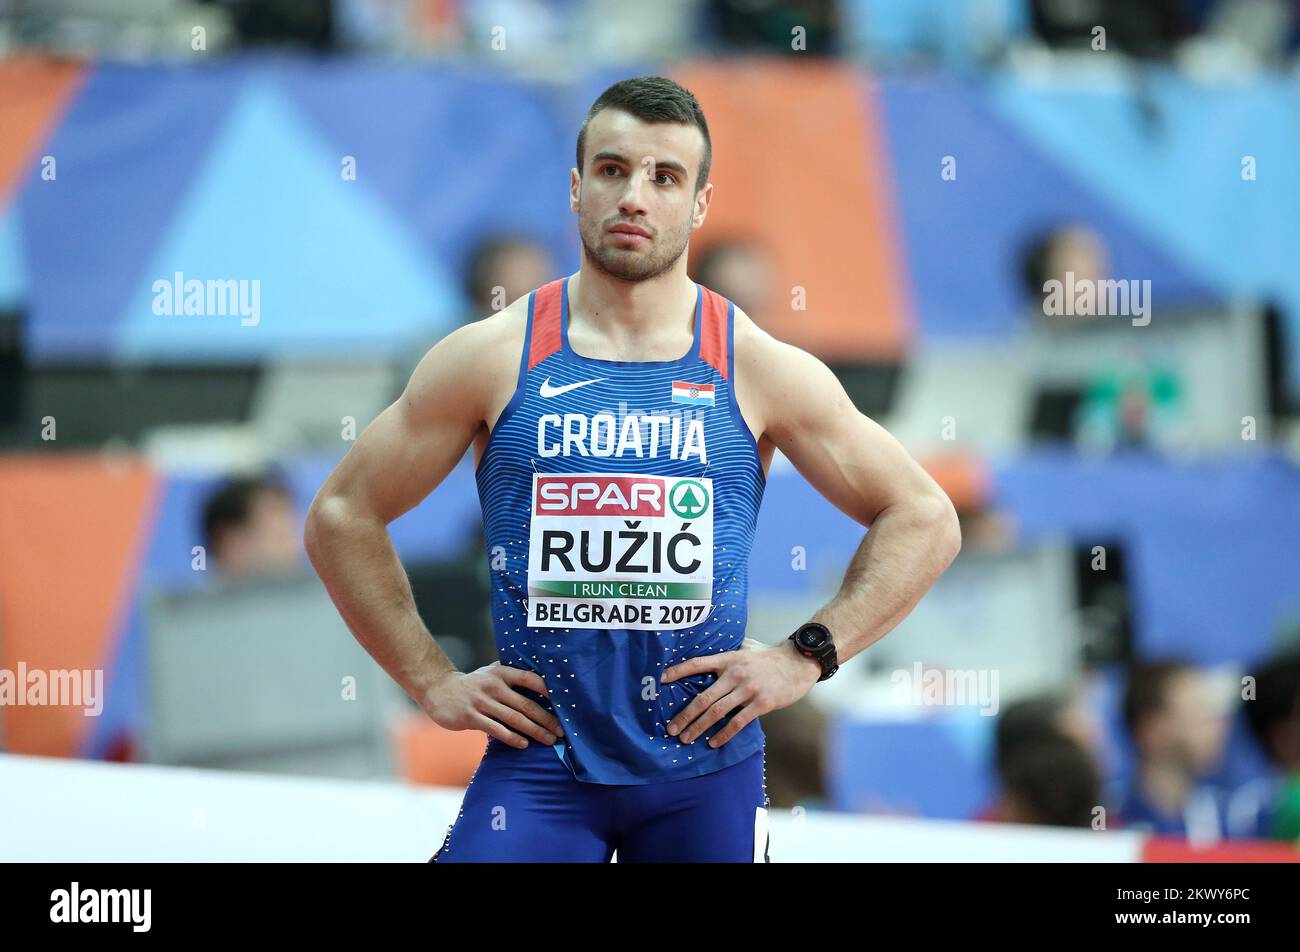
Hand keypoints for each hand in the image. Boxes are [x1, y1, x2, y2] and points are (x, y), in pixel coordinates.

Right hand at [422, 663, 564, 748]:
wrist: (439, 690)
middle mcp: (493, 686)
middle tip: (561, 730)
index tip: (562, 701)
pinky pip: (496, 729)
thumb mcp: (490, 672)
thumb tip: (541, 683)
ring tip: (549, 740)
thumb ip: (511, 676)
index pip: (528, 678)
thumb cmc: (473, 683)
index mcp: (500, 672)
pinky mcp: (471, 717)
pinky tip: (524, 744)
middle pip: (525, 704)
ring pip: (513, 718)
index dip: (546, 688)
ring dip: (534, 731)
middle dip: (546, 718)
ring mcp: (482, 702)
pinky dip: (511, 737)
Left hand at [661, 640, 821, 747]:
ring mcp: (748, 689)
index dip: (678, 671)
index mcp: (728, 659)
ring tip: (686, 739)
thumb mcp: (746, 650)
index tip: (660, 680)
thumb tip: (709, 662)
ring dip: (698, 727)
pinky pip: (737, 722)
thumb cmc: (769, 659)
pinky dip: (723, 734)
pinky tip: (713, 742)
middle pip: (702, 697)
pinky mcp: (761, 703)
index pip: (697, 664)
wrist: (797, 663)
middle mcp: (734, 673)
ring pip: (716, 712)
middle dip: (684, 715)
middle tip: (671, 729)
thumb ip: (728, 657)